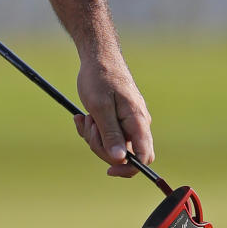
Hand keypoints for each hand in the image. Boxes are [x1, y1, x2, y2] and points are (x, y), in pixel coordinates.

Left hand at [74, 51, 152, 177]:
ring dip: (94, 136)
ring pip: (114, 146)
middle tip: (89, 128)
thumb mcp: (100, 107)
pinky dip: (93, 129)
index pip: (144, 157)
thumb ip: (111, 134)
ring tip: (85, 117)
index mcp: (138, 121)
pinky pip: (107, 135)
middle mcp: (138, 124)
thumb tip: (120, 161)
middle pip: (126, 154)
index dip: (128, 169)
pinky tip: (82, 117)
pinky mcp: (120, 119)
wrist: (98, 57)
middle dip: (102, 148)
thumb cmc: (99, 78)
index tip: (109, 171)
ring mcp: (129, 122)